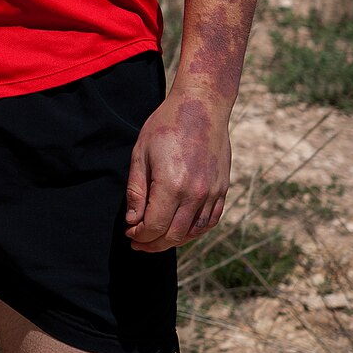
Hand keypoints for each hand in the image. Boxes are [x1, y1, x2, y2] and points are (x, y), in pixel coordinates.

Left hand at [124, 89, 231, 252]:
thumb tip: (133, 221)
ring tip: (157, 239)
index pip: (155, 226)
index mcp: (172, 185)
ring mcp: (213, 193)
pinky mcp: (223, 190)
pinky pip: (210, 220)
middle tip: (138, 243)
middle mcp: (196, 194)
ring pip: (194, 231)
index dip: (140, 235)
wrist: (201, 108)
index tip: (129, 234)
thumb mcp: (140, 155)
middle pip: (175, 234)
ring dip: (174, 240)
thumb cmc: (164, 127)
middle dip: (154, 243)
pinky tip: (181, 230)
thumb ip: (137, 191)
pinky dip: (195, 231)